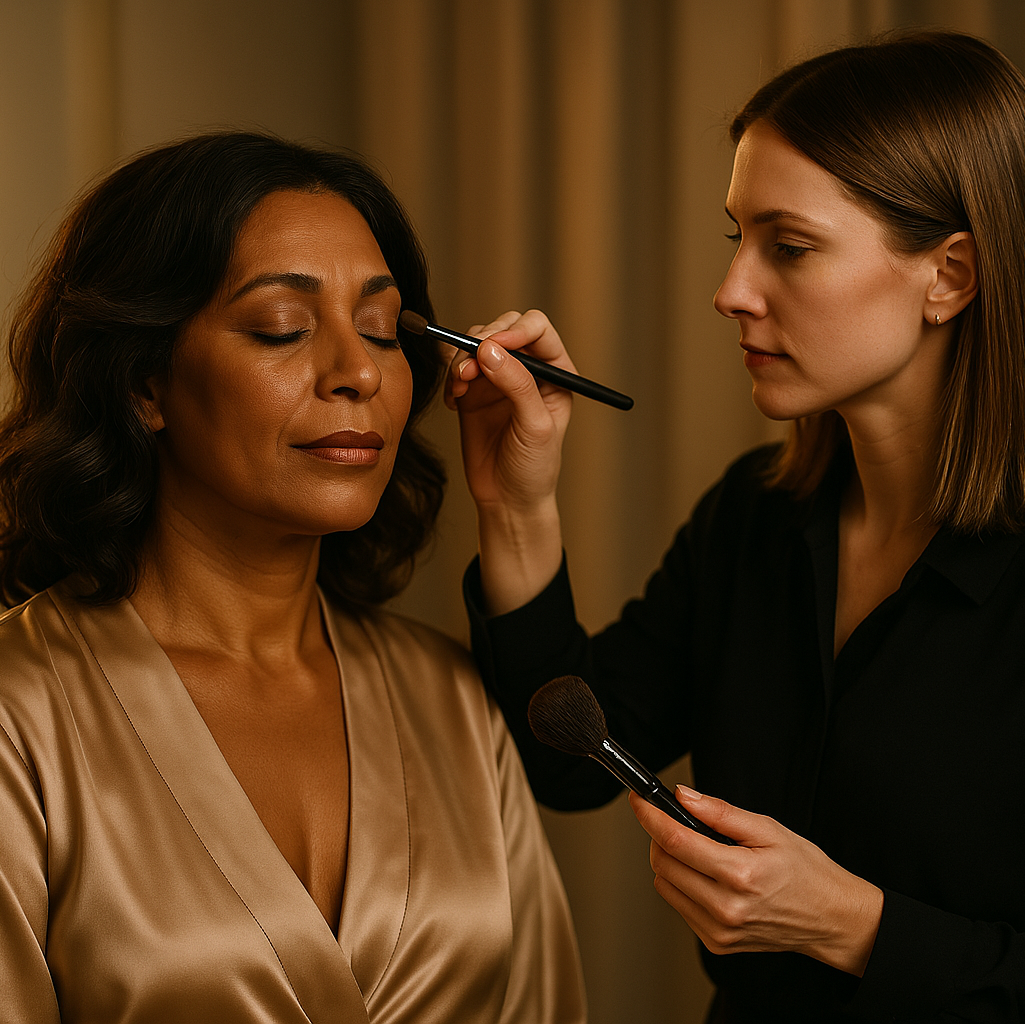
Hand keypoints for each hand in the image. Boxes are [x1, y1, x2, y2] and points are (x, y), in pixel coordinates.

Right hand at [445, 310, 573, 613]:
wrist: (507, 501)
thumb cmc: (534, 469)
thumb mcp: (535, 428)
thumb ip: (518, 386)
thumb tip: (489, 351)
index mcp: (555, 372)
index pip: (536, 329)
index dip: (513, 330)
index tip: (491, 346)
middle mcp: (528, 369)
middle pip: (503, 328)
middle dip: (482, 342)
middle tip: (468, 370)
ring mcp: (499, 378)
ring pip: (475, 344)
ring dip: (461, 360)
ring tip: (459, 388)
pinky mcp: (474, 391)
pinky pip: (456, 366)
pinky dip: (450, 376)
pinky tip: (454, 401)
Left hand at [629, 786, 882, 976]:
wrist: (830, 917)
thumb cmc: (805, 871)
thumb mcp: (768, 828)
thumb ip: (720, 812)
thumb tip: (683, 796)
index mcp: (740, 875)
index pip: (676, 840)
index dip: (650, 815)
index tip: (639, 800)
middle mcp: (726, 908)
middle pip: (662, 863)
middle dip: (660, 835)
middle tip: (675, 821)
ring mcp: (720, 930)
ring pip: (664, 885)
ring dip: (668, 860)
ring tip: (695, 849)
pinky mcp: (717, 943)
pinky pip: (679, 906)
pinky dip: (681, 884)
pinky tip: (705, 875)